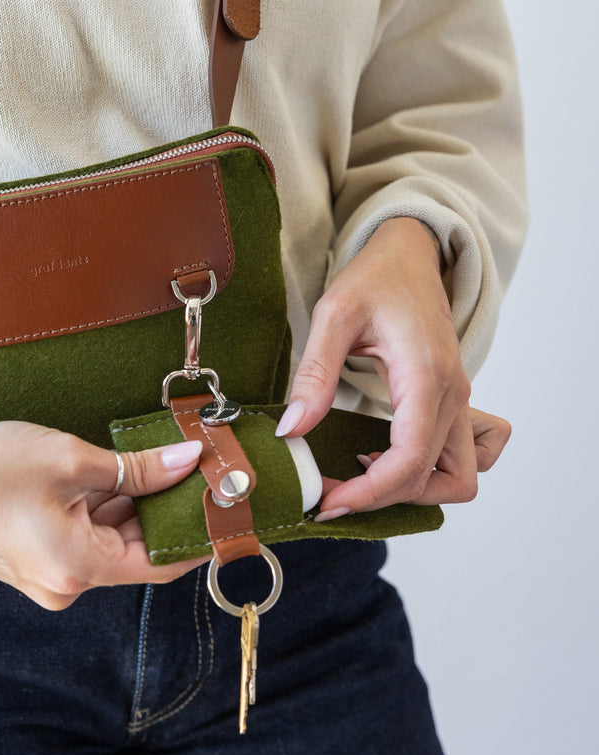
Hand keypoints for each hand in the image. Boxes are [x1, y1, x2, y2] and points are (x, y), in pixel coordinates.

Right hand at [0, 422, 207, 608]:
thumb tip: (189, 460)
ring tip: (161, 466)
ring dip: (136, 509)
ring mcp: (48, 579)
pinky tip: (119, 477)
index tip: (228, 509)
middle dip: (167, 513)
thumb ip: (137, 468)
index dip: (199, 537)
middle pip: (137, 553)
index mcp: (77, 568)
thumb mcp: (70, 459)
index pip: (162, 564)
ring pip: (112, 545)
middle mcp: (65, 586)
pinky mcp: (36, 564)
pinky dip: (106, 513)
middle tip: (198, 472)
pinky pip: (87, 542)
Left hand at [275, 218, 510, 518]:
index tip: (329, 501)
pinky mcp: (453, 402)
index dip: (371, 492)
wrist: (410, 253)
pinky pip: (459, 457)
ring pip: (460, 476)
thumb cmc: (377, 277)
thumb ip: (315, 374)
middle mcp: (453, 394)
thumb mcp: (333, 315)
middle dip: (384, 497)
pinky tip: (384, 459)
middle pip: (436, 478)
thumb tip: (293, 430)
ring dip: (415, 490)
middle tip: (333, 491)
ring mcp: (458, 400)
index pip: (410, 459)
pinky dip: (431, 473)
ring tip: (361, 479)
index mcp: (426, 376)